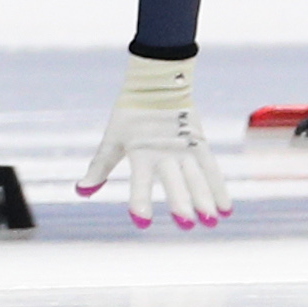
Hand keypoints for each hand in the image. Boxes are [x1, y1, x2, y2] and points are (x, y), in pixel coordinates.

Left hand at [77, 53, 229, 229]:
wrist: (158, 81)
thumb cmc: (130, 114)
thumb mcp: (113, 139)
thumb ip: (99, 167)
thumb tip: (81, 192)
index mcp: (141, 151)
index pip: (140, 180)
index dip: (140, 200)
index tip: (141, 221)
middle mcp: (164, 151)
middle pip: (174, 181)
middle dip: (181, 203)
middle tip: (186, 225)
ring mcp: (184, 147)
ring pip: (196, 177)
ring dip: (205, 199)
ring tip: (211, 222)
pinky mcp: (199, 142)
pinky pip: (212, 168)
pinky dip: (219, 188)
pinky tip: (226, 210)